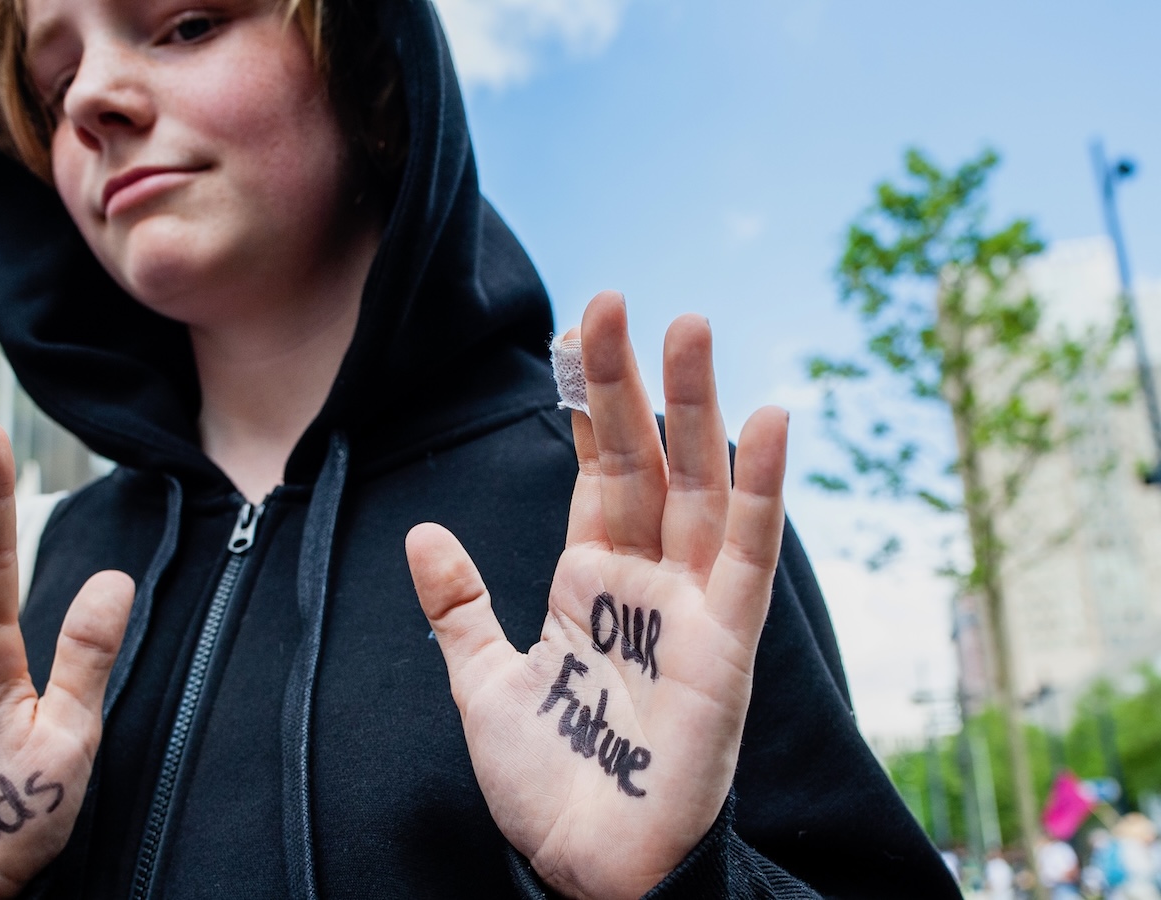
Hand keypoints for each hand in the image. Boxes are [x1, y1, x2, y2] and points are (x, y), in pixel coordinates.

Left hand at [406, 293, 787, 899]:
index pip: (591, 471)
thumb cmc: (545, 786)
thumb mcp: (482, 683)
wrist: (583, 867)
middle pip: (642, 459)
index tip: (574, 334)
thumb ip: (460, 607)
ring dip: (696, 407)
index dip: (585, 405)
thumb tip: (424, 534)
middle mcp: (644, 582)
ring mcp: (689, 607)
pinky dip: (759, 487)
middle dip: (630, 382)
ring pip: (696, 485)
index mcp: (589, 583)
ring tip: (693, 325)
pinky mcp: (725, 645)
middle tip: (616, 300)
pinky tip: (769, 419)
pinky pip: (745, 554)